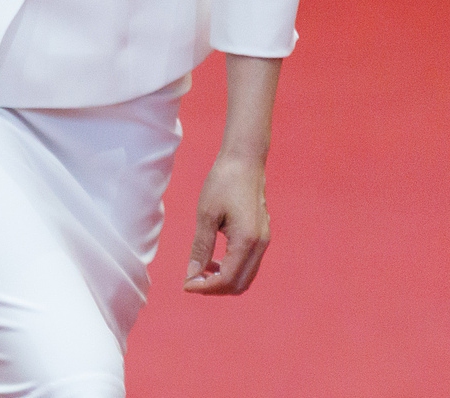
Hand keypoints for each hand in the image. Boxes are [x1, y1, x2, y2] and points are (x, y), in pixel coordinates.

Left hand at [185, 152, 270, 293]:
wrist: (244, 162)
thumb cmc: (223, 183)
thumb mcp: (206, 215)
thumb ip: (201, 246)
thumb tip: (192, 272)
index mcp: (247, 241)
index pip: (227, 279)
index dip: (205, 287)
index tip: (185, 284)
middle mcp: (260, 246)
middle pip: (240, 284)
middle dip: (214, 288)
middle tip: (190, 281)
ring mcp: (263, 242)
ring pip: (245, 276)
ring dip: (223, 280)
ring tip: (199, 271)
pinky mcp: (261, 236)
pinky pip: (248, 264)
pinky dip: (231, 269)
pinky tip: (212, 260)